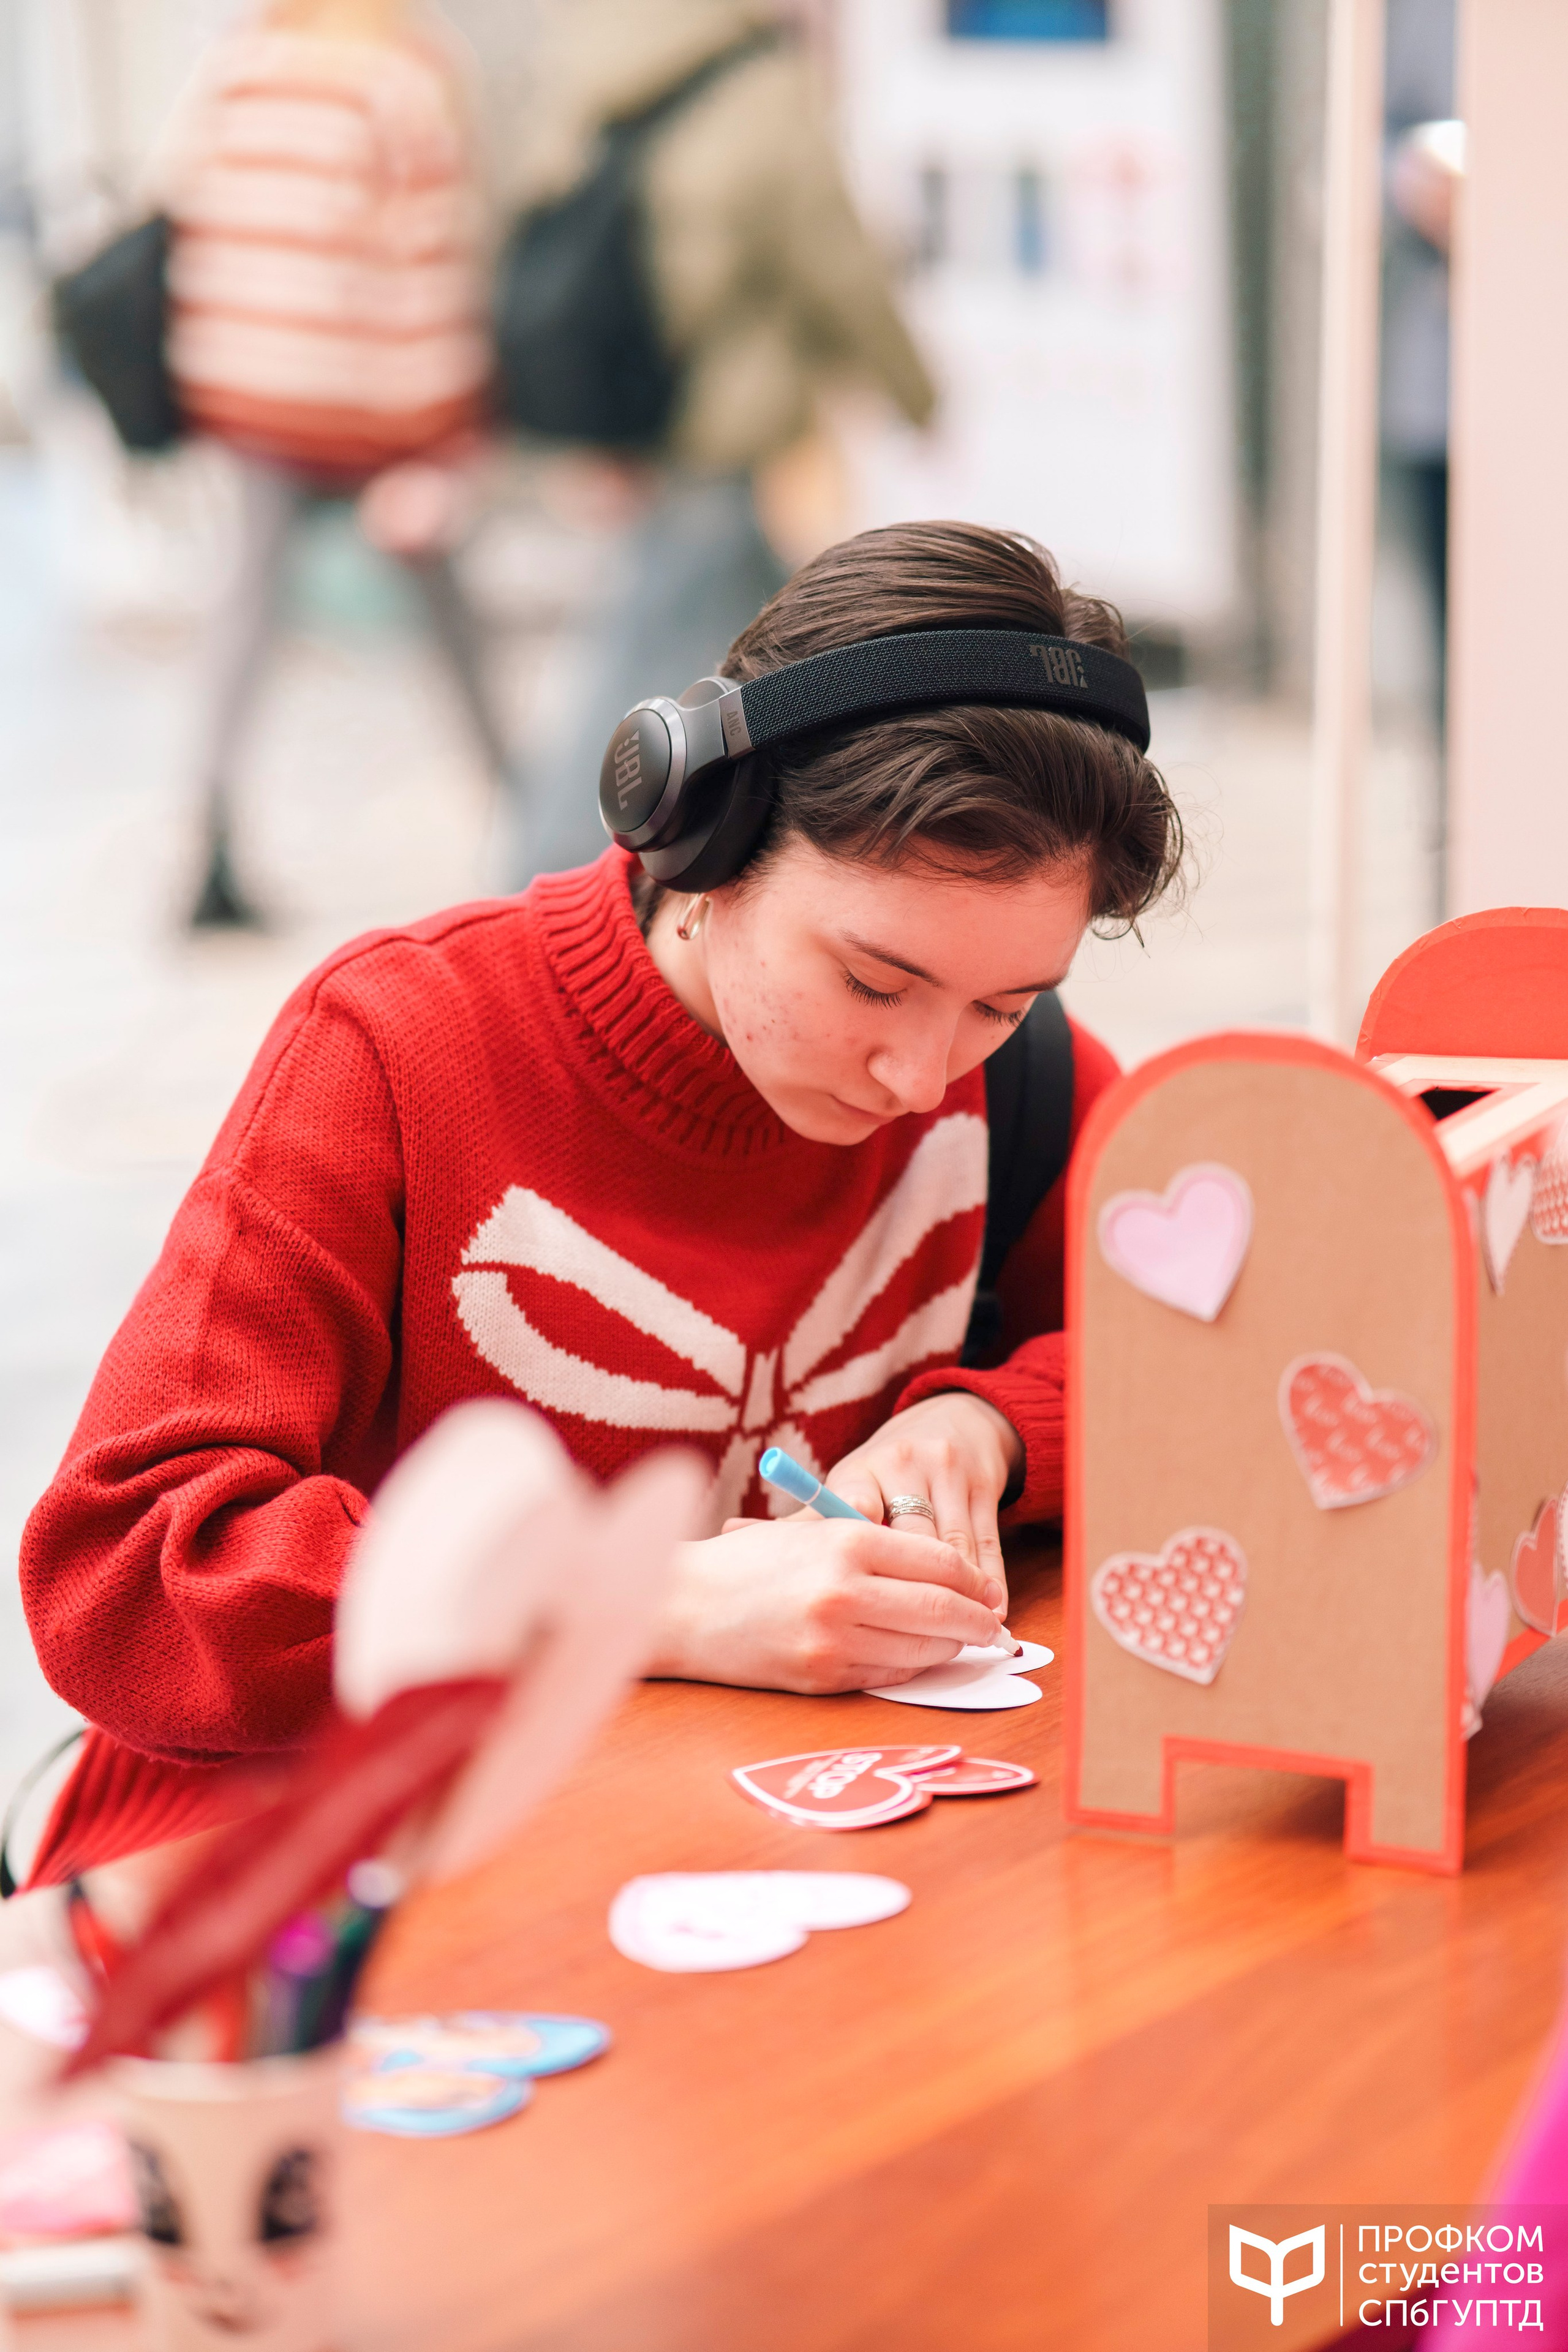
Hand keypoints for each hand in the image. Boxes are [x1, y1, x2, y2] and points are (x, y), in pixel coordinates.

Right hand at [646, 1511, 1006, 1694]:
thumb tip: (947, 1572)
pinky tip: (913, 1656)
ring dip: (949, 1648)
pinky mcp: (822, 1677)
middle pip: (944, 1610)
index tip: (986, 1587)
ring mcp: (834, 1640)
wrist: (679, 1606)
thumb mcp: (808, 1531)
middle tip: (993, 1626)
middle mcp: (846, 1592)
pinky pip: (888, 1674)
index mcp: (846, 1542)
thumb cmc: (743, 1563)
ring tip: (958, 1642)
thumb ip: (873, 1545)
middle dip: (978, 1621)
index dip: (974, 1579)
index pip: (941, 1563)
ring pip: (922, 1649)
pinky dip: (910, 1666)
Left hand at [823, 1391, 1022, 1616]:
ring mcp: (946, 1471)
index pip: (854, 1506)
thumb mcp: (852, 1486)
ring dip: (960, 1595)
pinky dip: (991, 1580)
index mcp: (859, 1470)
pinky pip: (987, 1540)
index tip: (863, 1589)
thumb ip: (819, 1526)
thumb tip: (768, 1559)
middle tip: (917, 1638)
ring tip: (962, 1636)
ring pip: (954, 1544)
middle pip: (912, 1537)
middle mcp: (901, 1464)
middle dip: (917, 1592)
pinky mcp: (983, 1482)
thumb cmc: (886, 1473)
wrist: (950, 1419)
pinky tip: (993, 1610)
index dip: (860, 1546)